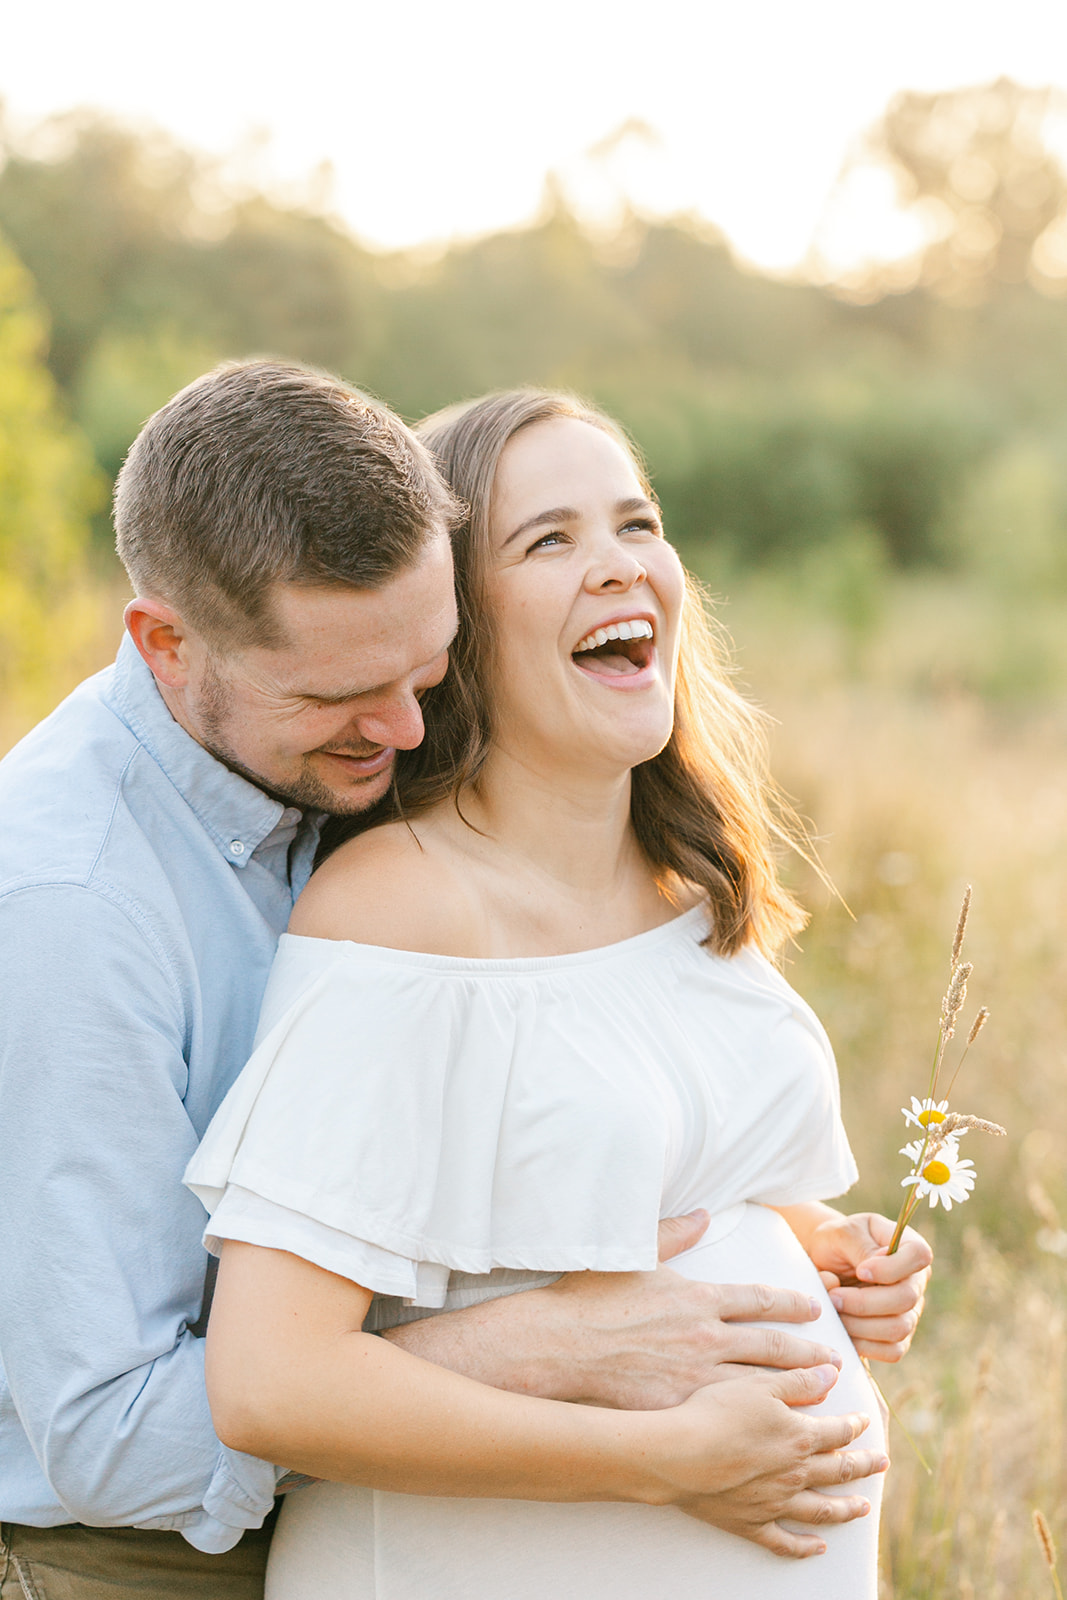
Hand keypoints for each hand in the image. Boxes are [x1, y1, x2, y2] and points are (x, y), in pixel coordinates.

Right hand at [528, 1212, 845, 1409]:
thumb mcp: (637, 1254)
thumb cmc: (592, 1298)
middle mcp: (706, 1336)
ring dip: (796, 1388)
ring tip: (822, 1393)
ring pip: (760, 1383)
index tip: (813, 1308)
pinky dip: (759, 1421)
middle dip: (808, 1353)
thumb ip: (675, 1234)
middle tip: (834, 1360)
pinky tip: (777, 1429)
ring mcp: (695, 1376)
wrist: (560, 1345)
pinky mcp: (680, 1409)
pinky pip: (730, 1417)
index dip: (792, 1304)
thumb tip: (702, 1214)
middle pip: (772, 1346)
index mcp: (699, 1297)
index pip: (759, 1300)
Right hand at [650, 1363, 887, 1556]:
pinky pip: (786, 1542)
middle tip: (882, 1464)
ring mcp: (775, 1504)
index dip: (855, 1425)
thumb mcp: (758, 1383)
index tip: (865, 1422)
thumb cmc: (715, 1412)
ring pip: (821, 1509)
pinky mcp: (751, 1524)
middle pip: (839, 1471)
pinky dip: (805, 1547)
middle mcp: (794, 1474)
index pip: (838, 1431)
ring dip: (846, 1509)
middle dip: (864, 1466)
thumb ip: (798, 1380)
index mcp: (799, 1437)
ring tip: (863, 1508)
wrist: (679, 1455)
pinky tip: (818, 1548)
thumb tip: (833, 1373)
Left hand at [808, 1211, 931, 1362]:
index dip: (891, 1267)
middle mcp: (915, 1281)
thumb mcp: (841, 1233)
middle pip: (906, 1298)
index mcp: (908, 1246)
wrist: (821, 1265)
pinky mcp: (898, 1338)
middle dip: (864, 1302)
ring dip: (859, 1324)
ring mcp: (910, 1312)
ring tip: (833, 1310)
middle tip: (833, 1297)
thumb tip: (871, 1268)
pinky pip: (892, 1351)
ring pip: (898, 1328)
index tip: (861, 1271)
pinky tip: (841, 1327)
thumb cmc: (834, 1243)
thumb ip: (859, 1246)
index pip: (919, 1255)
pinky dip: (863, 1343)